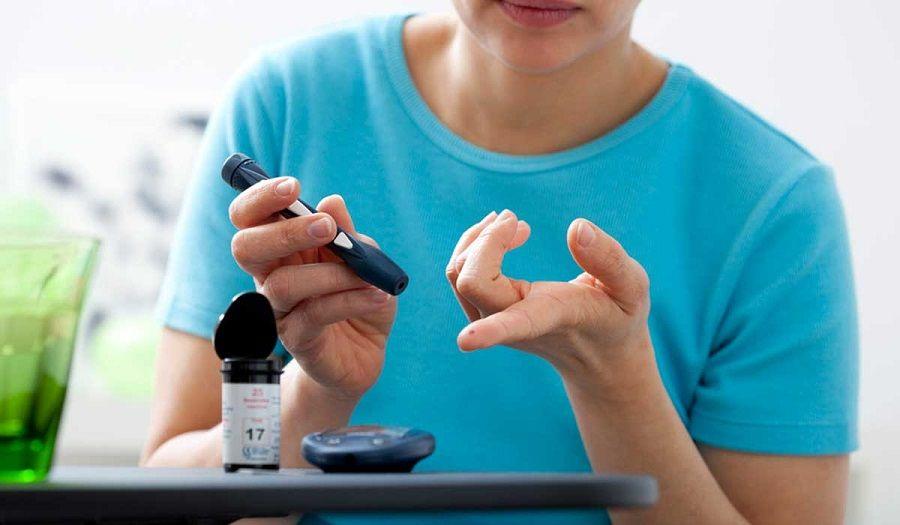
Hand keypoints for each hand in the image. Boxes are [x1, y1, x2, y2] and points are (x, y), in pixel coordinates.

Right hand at [229, 177, 395, 400]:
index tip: (293, 186)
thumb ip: (347, 234)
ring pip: (284, 285)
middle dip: (284, 232)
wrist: (366, 352)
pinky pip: (315, 314)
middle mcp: (271, 277)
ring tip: (367, 277)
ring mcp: (280, 311)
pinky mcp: (297, 340)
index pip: (249, 218)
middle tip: (325, 227)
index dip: (260, 198)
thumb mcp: (364, 258)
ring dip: (332, 274)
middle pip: (245, 248)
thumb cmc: (359, 296)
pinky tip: (377, 295)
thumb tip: (332, 201)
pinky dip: (351, 300)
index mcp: (282, 249)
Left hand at [446, 209, 652, 391]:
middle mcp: (515, 324)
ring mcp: (495, 319)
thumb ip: (608, 259)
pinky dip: (473, 245)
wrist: (599, 354)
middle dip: (485, 240)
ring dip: (475, 239)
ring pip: (458, 277)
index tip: (467, 341)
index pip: (516, 324)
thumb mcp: (631, 288)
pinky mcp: (485, 311)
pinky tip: (502, 233)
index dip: (491, 331)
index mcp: (552, 318)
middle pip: (472, 283)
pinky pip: (459, 275)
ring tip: (511, 220)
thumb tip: (576, 227)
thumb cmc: (618, 316)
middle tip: (516, 218)